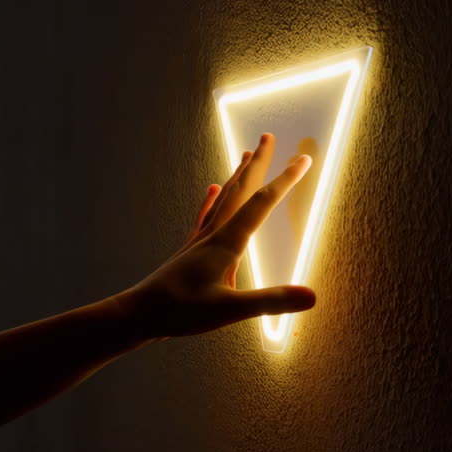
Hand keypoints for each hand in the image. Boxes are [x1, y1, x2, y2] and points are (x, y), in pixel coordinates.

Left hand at [120, 133, 317, 340]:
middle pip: (240, 190)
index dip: (286, 180)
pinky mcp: (189, 250)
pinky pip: (204, 216)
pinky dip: (211, 200)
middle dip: (257, 163)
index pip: (262, 204)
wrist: (140, 314)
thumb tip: (312, 296)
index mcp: (227, 243)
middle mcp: (214, 234)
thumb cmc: (181, 312)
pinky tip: (212, 189)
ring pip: (223, 199)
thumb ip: (271, 301)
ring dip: (237, 176)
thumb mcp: (230, 310)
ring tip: (245, 155)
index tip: (304, 159)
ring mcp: (200, 240)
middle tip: (268, 137)